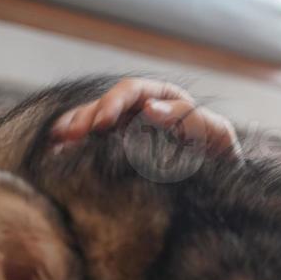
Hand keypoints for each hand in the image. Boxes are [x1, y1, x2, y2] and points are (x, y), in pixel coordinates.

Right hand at [49, 78, 239, 156]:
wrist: (224, 187)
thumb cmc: (224, 157)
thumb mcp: (217, 135)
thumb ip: (191, 120)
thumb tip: (151, 108)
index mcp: (167, 99)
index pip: (134, 91)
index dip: (114, 102)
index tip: (101, 123)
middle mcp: (143, 111)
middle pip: (108, 105)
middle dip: (87, 116)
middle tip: (70, 136)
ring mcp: (130, 131)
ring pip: (95, 122)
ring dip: (74, 128)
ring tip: (56, 141)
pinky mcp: (121, 152)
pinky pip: (95, 143)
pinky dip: (75, 147)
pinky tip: (57, 155)